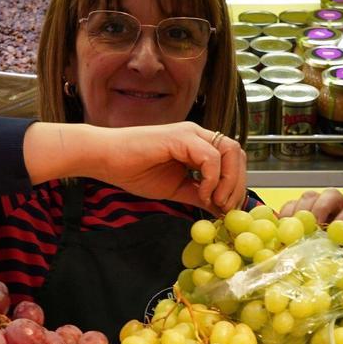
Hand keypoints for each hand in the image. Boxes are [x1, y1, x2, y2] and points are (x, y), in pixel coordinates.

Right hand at [93, 122, 246, 214]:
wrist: (104, 158)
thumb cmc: (132, 170)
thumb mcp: (175, 189)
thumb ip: (198, 196)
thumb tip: (220, 210)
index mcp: (197, 145)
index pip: (231, 159)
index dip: (236, 184)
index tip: (228, 209)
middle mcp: (197, 135)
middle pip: (236, 153)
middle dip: (238, 183)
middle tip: (228, 207)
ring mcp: (189, 133)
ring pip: (229, 150)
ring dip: (229, 180)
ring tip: (217, 202)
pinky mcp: (180, 137)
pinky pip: (209, 156)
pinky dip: (212, 178)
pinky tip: (201, 193)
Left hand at [279, 189, 342, 283]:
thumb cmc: (334, 268)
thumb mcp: (312, 259)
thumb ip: (296, 252)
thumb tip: (275, 254)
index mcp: (309, 218)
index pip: (294, 206)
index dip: (287, 213)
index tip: (282, 227)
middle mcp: (326, 211)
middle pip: (310, 196)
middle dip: (302, 208)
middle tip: (300, 226)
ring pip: (331, 194)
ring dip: (321, 207)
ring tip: (316, 225)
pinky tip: (336, 231)